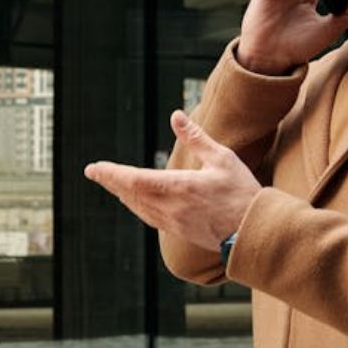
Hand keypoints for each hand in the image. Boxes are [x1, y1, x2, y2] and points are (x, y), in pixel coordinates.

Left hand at [84, 110, 261, 251]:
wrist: (255, 231)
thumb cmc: (242, 191)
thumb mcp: (222, 158)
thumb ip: (196, 138)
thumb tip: (175, 116)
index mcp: (180, 187)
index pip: (134, 180)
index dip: (111, 174)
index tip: (93, 168)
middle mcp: (171, 208)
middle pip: (130, 194)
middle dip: (111, 182)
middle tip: (95, 172)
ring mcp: (174, 223)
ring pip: (138, 207)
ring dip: (123, 194)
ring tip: (113, 184)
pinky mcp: (180, 231)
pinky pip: (150, 217)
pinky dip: (137, 206)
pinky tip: (137, 201)